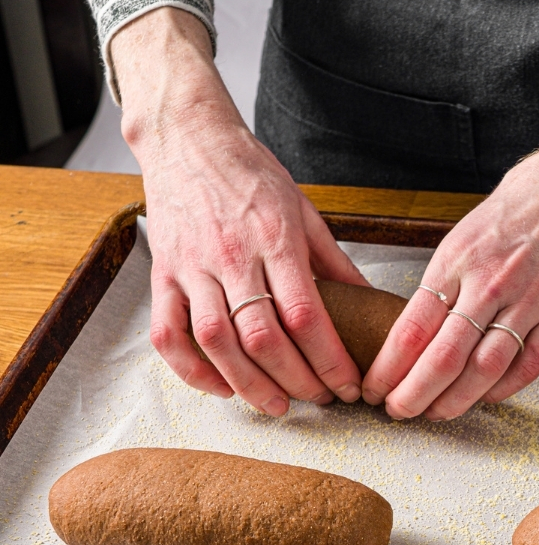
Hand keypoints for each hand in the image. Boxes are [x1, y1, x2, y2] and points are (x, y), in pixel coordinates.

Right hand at [113, 7, 367, 416]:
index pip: (306, 314)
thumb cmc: (251, 173)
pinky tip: (220, 387)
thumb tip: (370, 302)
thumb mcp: (304, 209)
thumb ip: (334, 261)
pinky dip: (193, 370)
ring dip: (249, 384)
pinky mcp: (162, 275)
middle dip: (297, 379)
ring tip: (278, 405)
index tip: (349, 384)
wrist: (188, 139)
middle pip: (264, 336)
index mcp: (275, 237)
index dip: (329, 358)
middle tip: (320, 399)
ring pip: (217, 342)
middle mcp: (231, 255)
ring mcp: (192, 267)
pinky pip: (169, 335)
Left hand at [363, 18, 538, 419]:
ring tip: (435, 414)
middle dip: (412, 395)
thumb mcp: (467, 230)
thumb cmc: (526, 198)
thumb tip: (419, 324)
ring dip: (454, 402)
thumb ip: (447, 278)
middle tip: (397, 413)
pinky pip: (528, 365)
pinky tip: (485, 397)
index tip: (374, 386)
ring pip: (483, 370)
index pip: (411, 328)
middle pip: (441, 359)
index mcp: (457, 259)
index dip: (388, 368)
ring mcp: (529, 300)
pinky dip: (503, 389)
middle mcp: (489, 283)